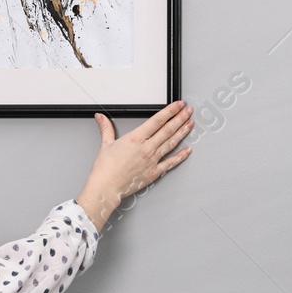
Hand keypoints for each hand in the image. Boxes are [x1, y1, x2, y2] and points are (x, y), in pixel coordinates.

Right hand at [75, 101, 193, 231]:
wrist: (106, 188)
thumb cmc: (105, 169)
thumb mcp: (105, 144)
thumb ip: (106, 128)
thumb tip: (100, 117)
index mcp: (135, 139)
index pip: (157, 121)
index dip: (170, 111)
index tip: (178, 105)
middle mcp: (146, 149)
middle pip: (168, 130)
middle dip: (180, 118)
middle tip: (188, 110)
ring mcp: (152, 161)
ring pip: (171, 143)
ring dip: (182, 133)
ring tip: (190, 124)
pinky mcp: (154, 173)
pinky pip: (170, 163)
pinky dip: (180, 156)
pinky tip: (188, 150)